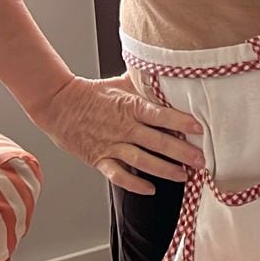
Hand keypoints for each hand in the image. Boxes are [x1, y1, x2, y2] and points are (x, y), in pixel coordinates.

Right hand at [28, 74, 205, 194]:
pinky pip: (118, 174)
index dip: (180, 122)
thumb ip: (144, 82)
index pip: (160, 115)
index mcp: (130, 106)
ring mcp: (111, 145)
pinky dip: (134, 184)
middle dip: (182, 152)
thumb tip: (168, 70)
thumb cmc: (93, 93)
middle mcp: (123, 127)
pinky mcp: (99, 159)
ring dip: (164, 170)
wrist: (58, 105)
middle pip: (157, 142)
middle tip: (201, 160)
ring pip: (142, 160)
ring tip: (183, 176)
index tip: (200, 129)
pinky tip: (150, 189)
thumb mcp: (120, 82)